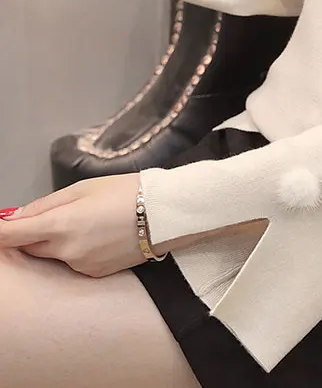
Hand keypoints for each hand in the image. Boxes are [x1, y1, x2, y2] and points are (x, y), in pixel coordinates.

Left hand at [0, 174, 270, 278]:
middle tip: (57, 215)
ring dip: (57, 242)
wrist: (166, 213)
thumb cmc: (126, 191)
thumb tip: (15, 218)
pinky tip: (101, 236)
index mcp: (60, 225)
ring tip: (88, 222)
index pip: (11, 235)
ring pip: (53, 255)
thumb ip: (46, 204)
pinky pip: (74, 263)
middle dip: (32, 234)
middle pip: (30, 247)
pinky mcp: (95, 274)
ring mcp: (81, 267)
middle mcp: (66, 252)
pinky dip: (77, 251)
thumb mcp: (84, 188)